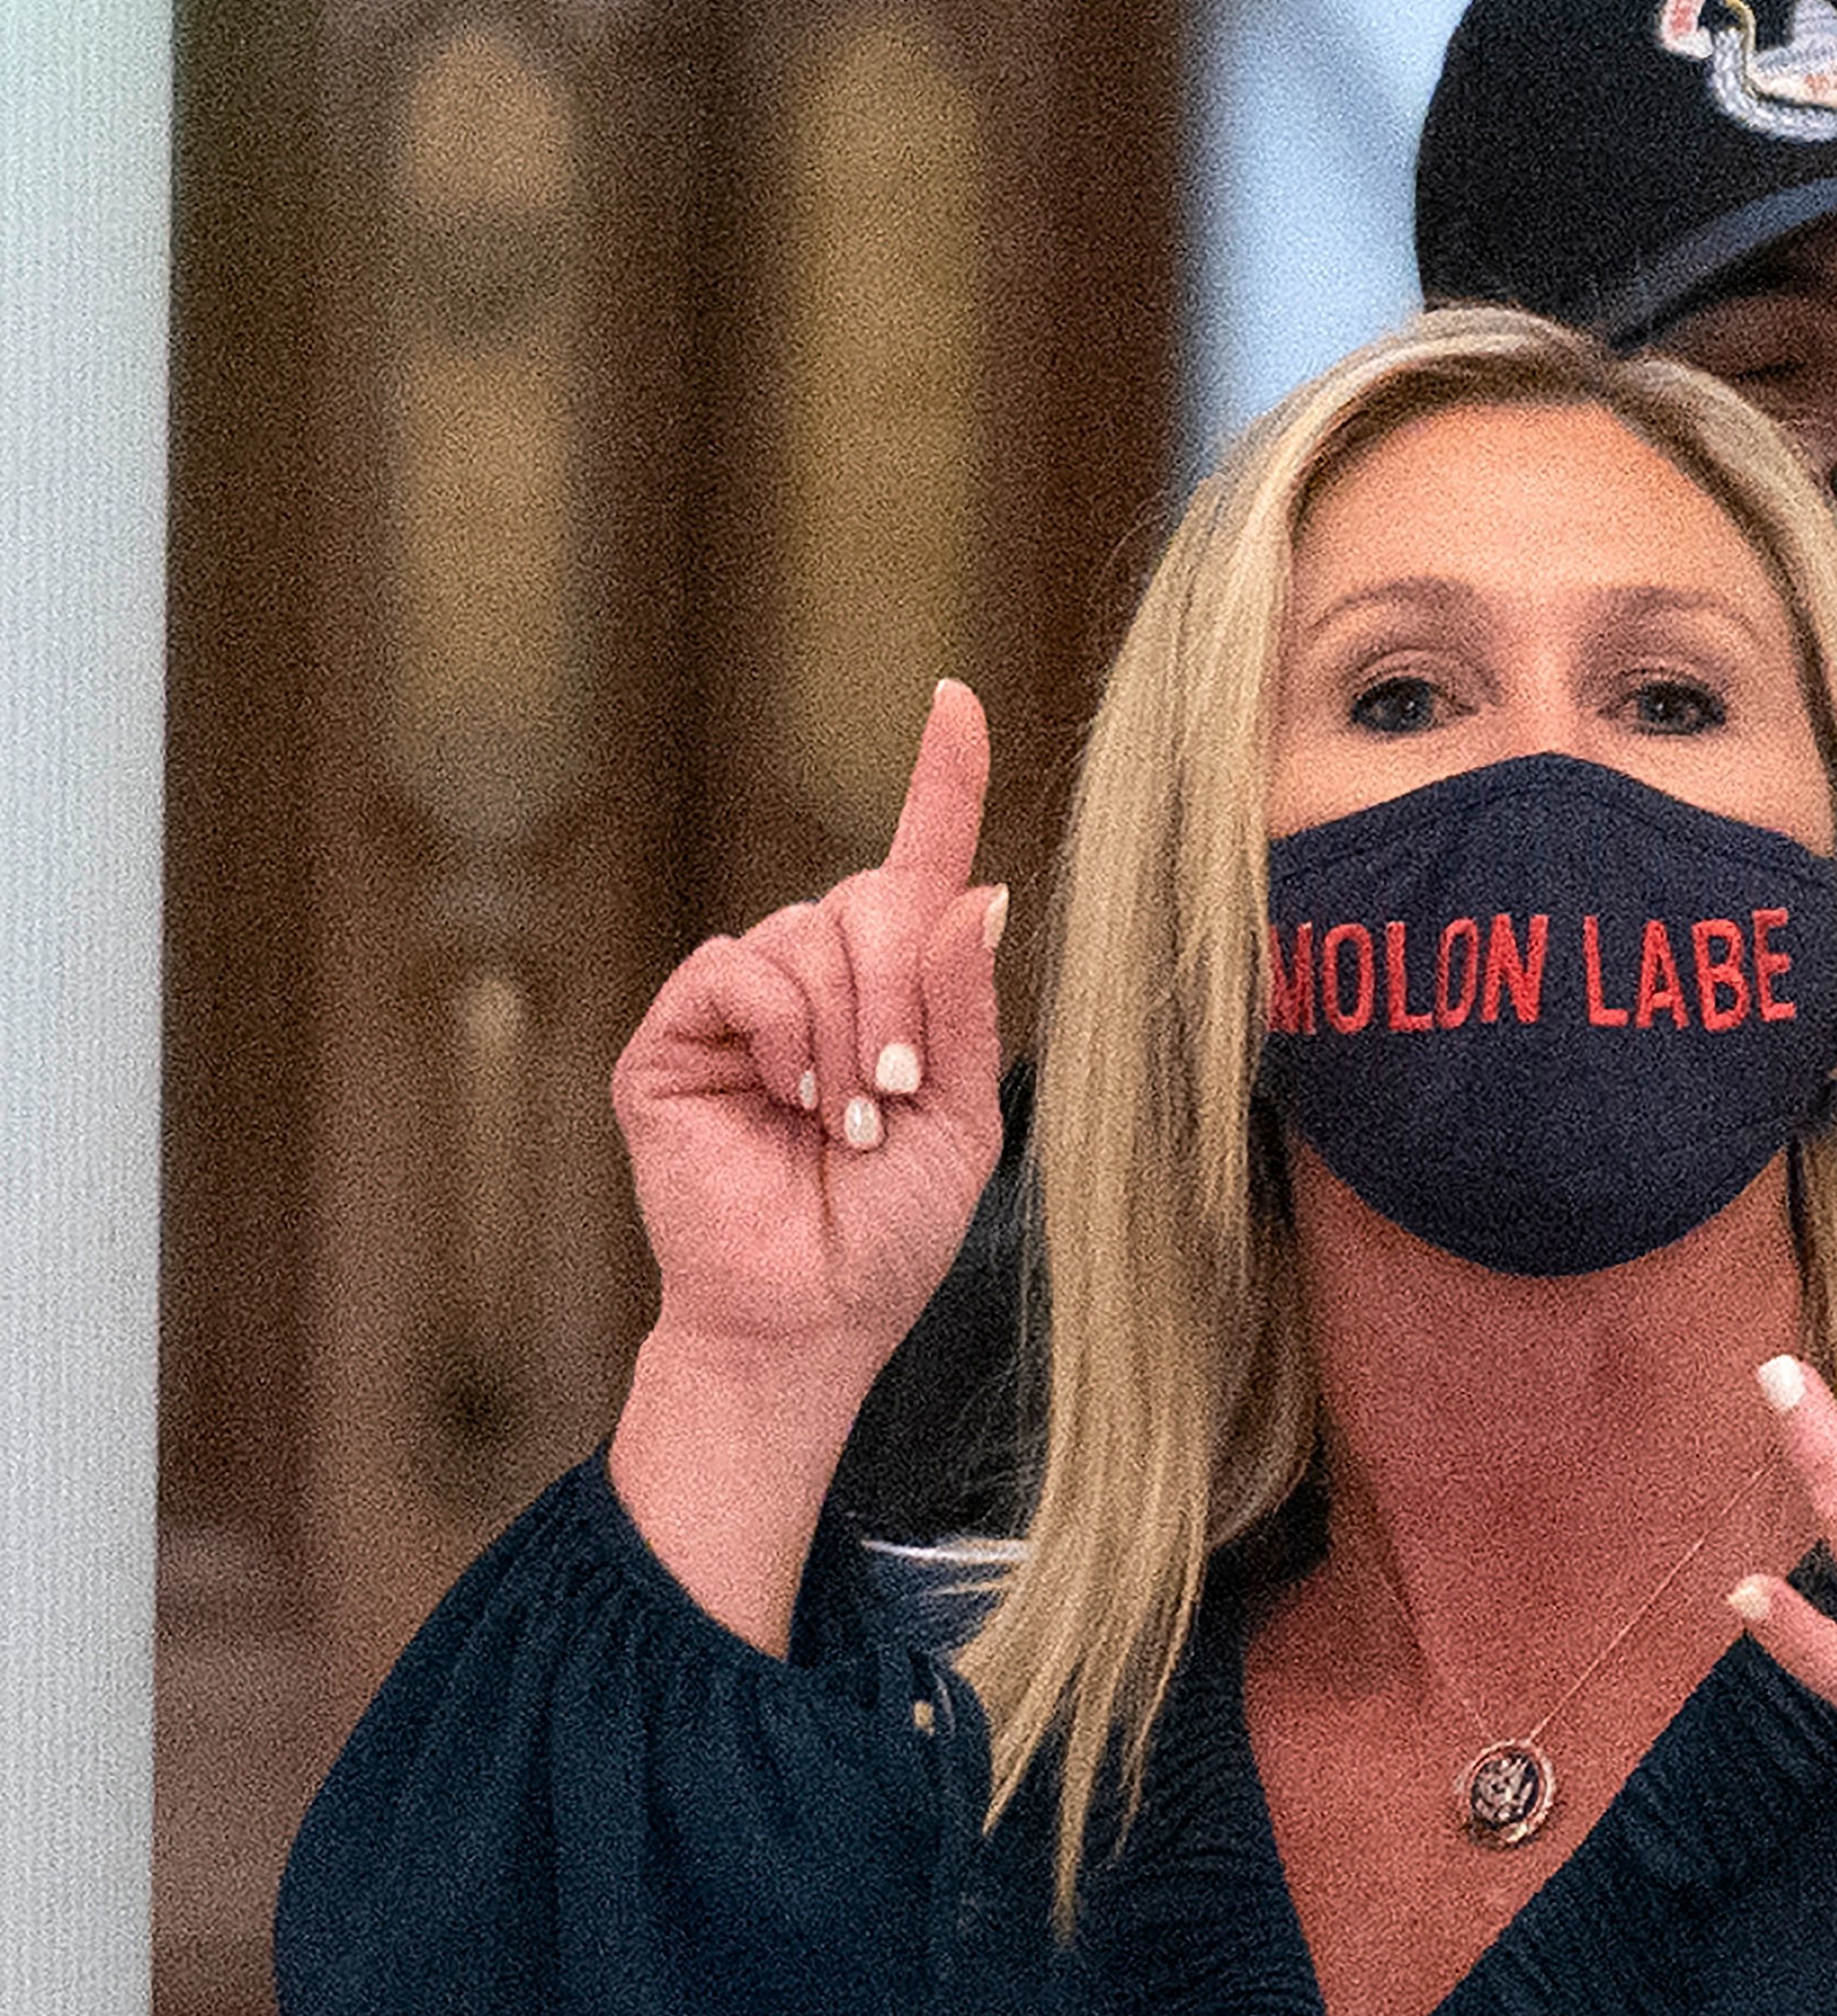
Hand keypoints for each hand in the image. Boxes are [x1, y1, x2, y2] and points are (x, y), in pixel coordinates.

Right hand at [611, 677, 1006, 1389]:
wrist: (808, 1314)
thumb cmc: (887, 1228)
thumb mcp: (960, 1114)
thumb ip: (964, 1006)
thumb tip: (981, 890)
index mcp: (894, 989)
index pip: (917, 859)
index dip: (939, 778)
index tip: (954, 701)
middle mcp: (814, 976)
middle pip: (869, 899)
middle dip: (901, 998)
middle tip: (892, 1096)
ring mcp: (739, 1001)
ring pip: (808, 935)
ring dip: (847, 1033)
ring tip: (842, 1121)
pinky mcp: (676, 1033)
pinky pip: (739, 970)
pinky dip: (782, 1029)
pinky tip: (789, 1097)